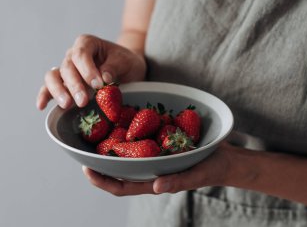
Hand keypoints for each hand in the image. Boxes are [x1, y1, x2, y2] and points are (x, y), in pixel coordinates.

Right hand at [36, 34, 146, 109]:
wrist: (126, 69)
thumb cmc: (124, 62)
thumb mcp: (125, 61)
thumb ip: (114, 66)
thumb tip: (104, 77)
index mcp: (87, 44)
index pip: (81, 54)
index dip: (87, 70)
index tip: (98, 85)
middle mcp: (72, 55)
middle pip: (67, 67)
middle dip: (74, 85)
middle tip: (83, 101)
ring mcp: (66, 69)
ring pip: (53, 76)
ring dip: (58, 91)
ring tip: (67, 105)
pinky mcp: (64, 84)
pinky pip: (49, 87)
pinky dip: (44, 95)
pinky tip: (42, 106)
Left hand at [82, 141, 233, 195]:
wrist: (223, 158)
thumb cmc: (210, 169)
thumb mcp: (196, 175)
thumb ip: (177, 182)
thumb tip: (157, 187)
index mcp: (152, 183)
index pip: (121, 187)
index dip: (102, 182)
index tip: (86, 170)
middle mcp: (148, 171)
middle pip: (117, 170)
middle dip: (99, 162)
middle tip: (83, 146)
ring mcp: (152, 158)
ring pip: (126, 155)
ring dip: (110, 146)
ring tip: (96, 132)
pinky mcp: (159, 145)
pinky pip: (139, 141)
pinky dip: (128, 134)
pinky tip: (122, 119)